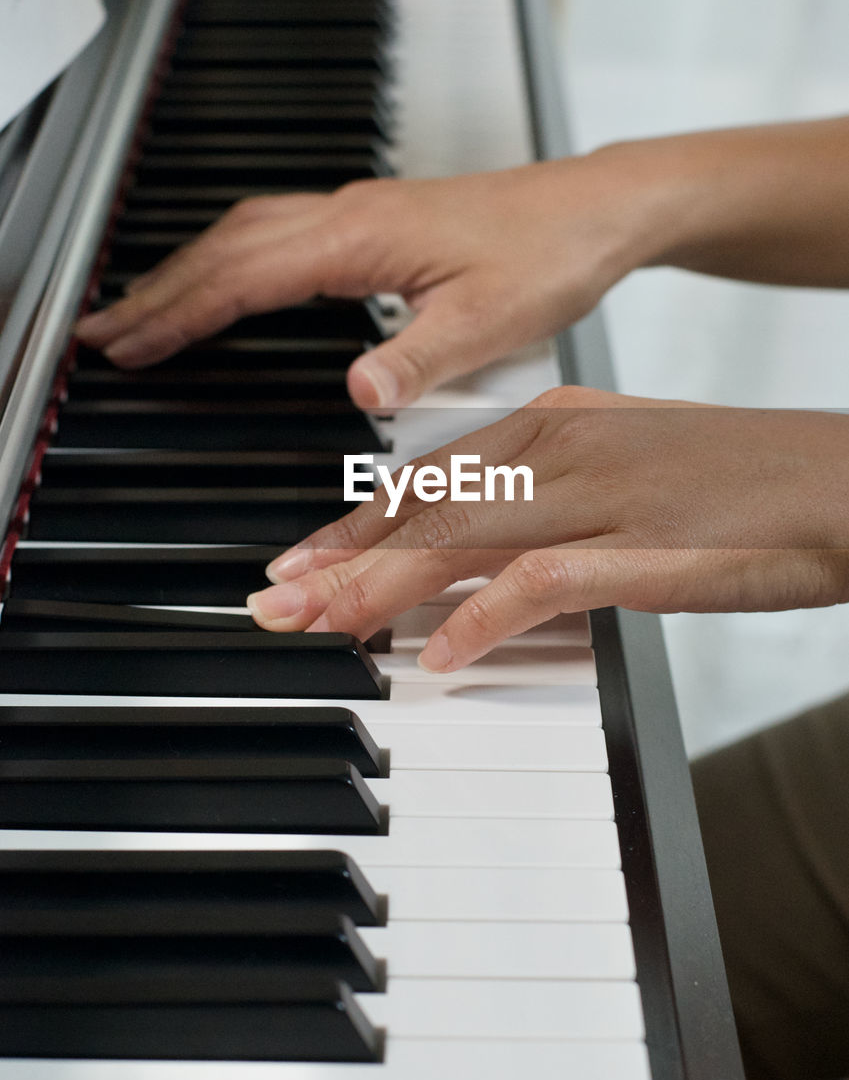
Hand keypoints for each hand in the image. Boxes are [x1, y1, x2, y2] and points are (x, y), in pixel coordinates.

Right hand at [74, 157, 652, 408]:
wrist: (597, 210)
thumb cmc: (554, 251)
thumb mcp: (491, 319)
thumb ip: (421, 356)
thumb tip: (357, 390)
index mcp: (365, 235)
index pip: (246, 274)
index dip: (181, 311)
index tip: (131, 343)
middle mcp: (352, 214)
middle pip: (228, 245)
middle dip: (160, 290)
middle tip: (106, 332)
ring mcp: (362, 213)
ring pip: (249, 231)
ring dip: (190, 269)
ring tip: (146, 310)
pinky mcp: (378, 223)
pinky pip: (279, 232)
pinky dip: (234, 259)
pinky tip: (231, 281)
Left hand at [245, 387, 848, 671]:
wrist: (839, 479)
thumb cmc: (736, 481)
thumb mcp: (620, 470)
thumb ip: (542, 501)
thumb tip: (471, 558)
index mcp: (555, 421)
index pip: (427, 476)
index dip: (353, 523)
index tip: (301, 563)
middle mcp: (565, 447)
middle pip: (426, 505)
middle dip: (341, 559)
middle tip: (276, 605)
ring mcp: (603, 493)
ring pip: (463, 536)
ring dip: (383, 586)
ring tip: (325, 627)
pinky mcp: (648, 545)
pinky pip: (544, 581)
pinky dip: (483, 620)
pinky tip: (442, 657)